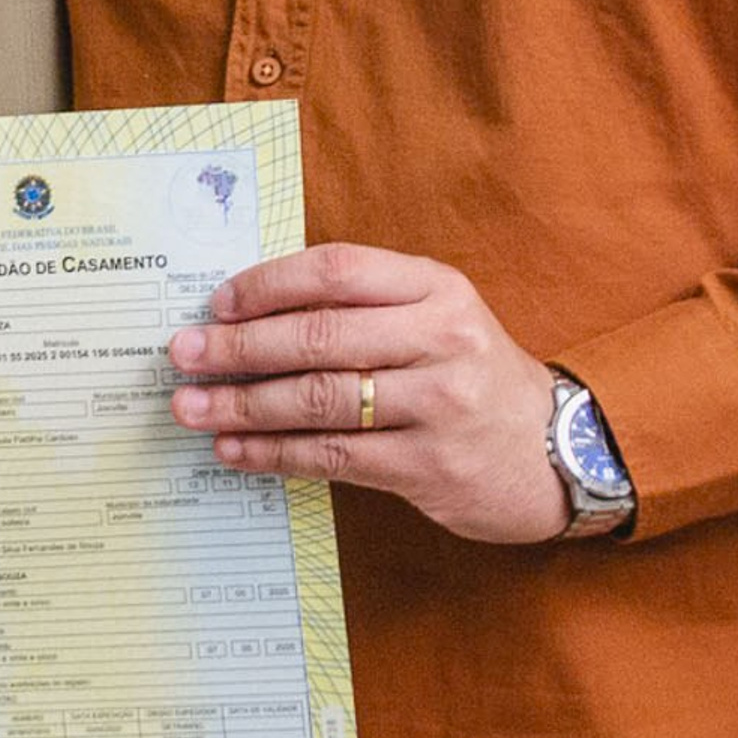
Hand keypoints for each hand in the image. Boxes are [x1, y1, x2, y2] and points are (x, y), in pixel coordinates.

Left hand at [168, 241, 569, 544]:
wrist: (553, 449)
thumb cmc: (468, 370)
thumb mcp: (434, 314)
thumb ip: (361, 304)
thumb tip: (247, 311)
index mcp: (436, 287)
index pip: (338, 271)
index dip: (268, 284)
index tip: (217, 303)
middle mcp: (442, 339)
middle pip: (319, 337)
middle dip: (239, 347)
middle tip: (184, 354)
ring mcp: (439, 405)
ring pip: (319, 401)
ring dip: (244, 406)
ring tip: (191, 407)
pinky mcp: (430, 466)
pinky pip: (334, 456)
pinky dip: (275, 454)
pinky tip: (236, 451)